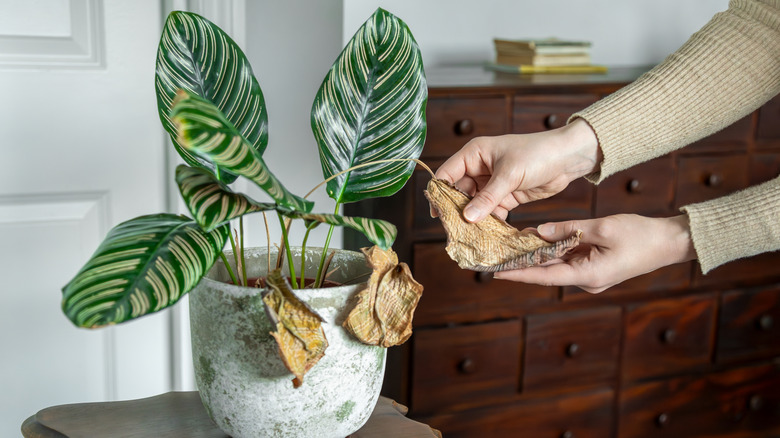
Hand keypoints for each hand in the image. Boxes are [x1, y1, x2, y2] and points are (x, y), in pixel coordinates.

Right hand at [434, 118, 599, 221]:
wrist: (568, 158)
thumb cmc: (537, 154)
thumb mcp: (509, 174)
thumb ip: (488, 197)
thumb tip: (467, 217)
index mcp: (475, 154)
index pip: (448, 173)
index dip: (439, 192)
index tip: (436, 213)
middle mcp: (479, 168)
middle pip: (459, 192)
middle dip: (456, 210)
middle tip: (453, 230)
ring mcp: (492, 184)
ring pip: (475, 205)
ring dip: (473, 220)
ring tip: (469, 237)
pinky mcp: (506, 196)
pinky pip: (492, 212)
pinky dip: (490, 223)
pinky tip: (487, 236)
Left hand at [495, 214, 696, 292]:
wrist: (670, 242)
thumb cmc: (641, 235)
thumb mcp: (602, 227)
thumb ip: (569, 229)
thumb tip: (540, 232)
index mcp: (588, 275)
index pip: (544, 276)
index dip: (518, 273)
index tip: (495, 273)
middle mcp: (587, 280)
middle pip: (547, 271)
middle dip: (522, 262)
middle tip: (496, 253)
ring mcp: (591, 275)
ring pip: (557, 264)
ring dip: (537, 254)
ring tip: (511, 242)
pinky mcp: (596, 268)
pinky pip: (569, 259)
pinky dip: (554, 249)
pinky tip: (538, 237)